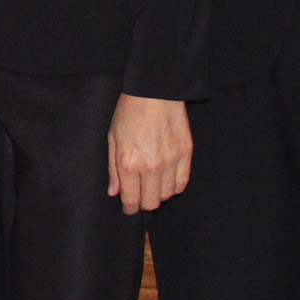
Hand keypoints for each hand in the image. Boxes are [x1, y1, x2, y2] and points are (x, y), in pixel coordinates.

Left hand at [107, 93, 192, 213]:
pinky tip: (168, 180)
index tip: (128, 208)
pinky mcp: (186, 154)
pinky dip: (175, 186)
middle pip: (151, 202)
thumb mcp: (112, 138)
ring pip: (168, 195)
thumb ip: (113, 169)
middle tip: (140, 197)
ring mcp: (171, 161)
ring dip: (159, 194)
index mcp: (129, 163)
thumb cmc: (130, 112)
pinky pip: (183, 182)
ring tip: (153, 184)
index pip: (131, 200)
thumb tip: (114, 192)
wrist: (155, 91)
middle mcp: (151, 166)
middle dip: (143, 203)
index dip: (129, 208)